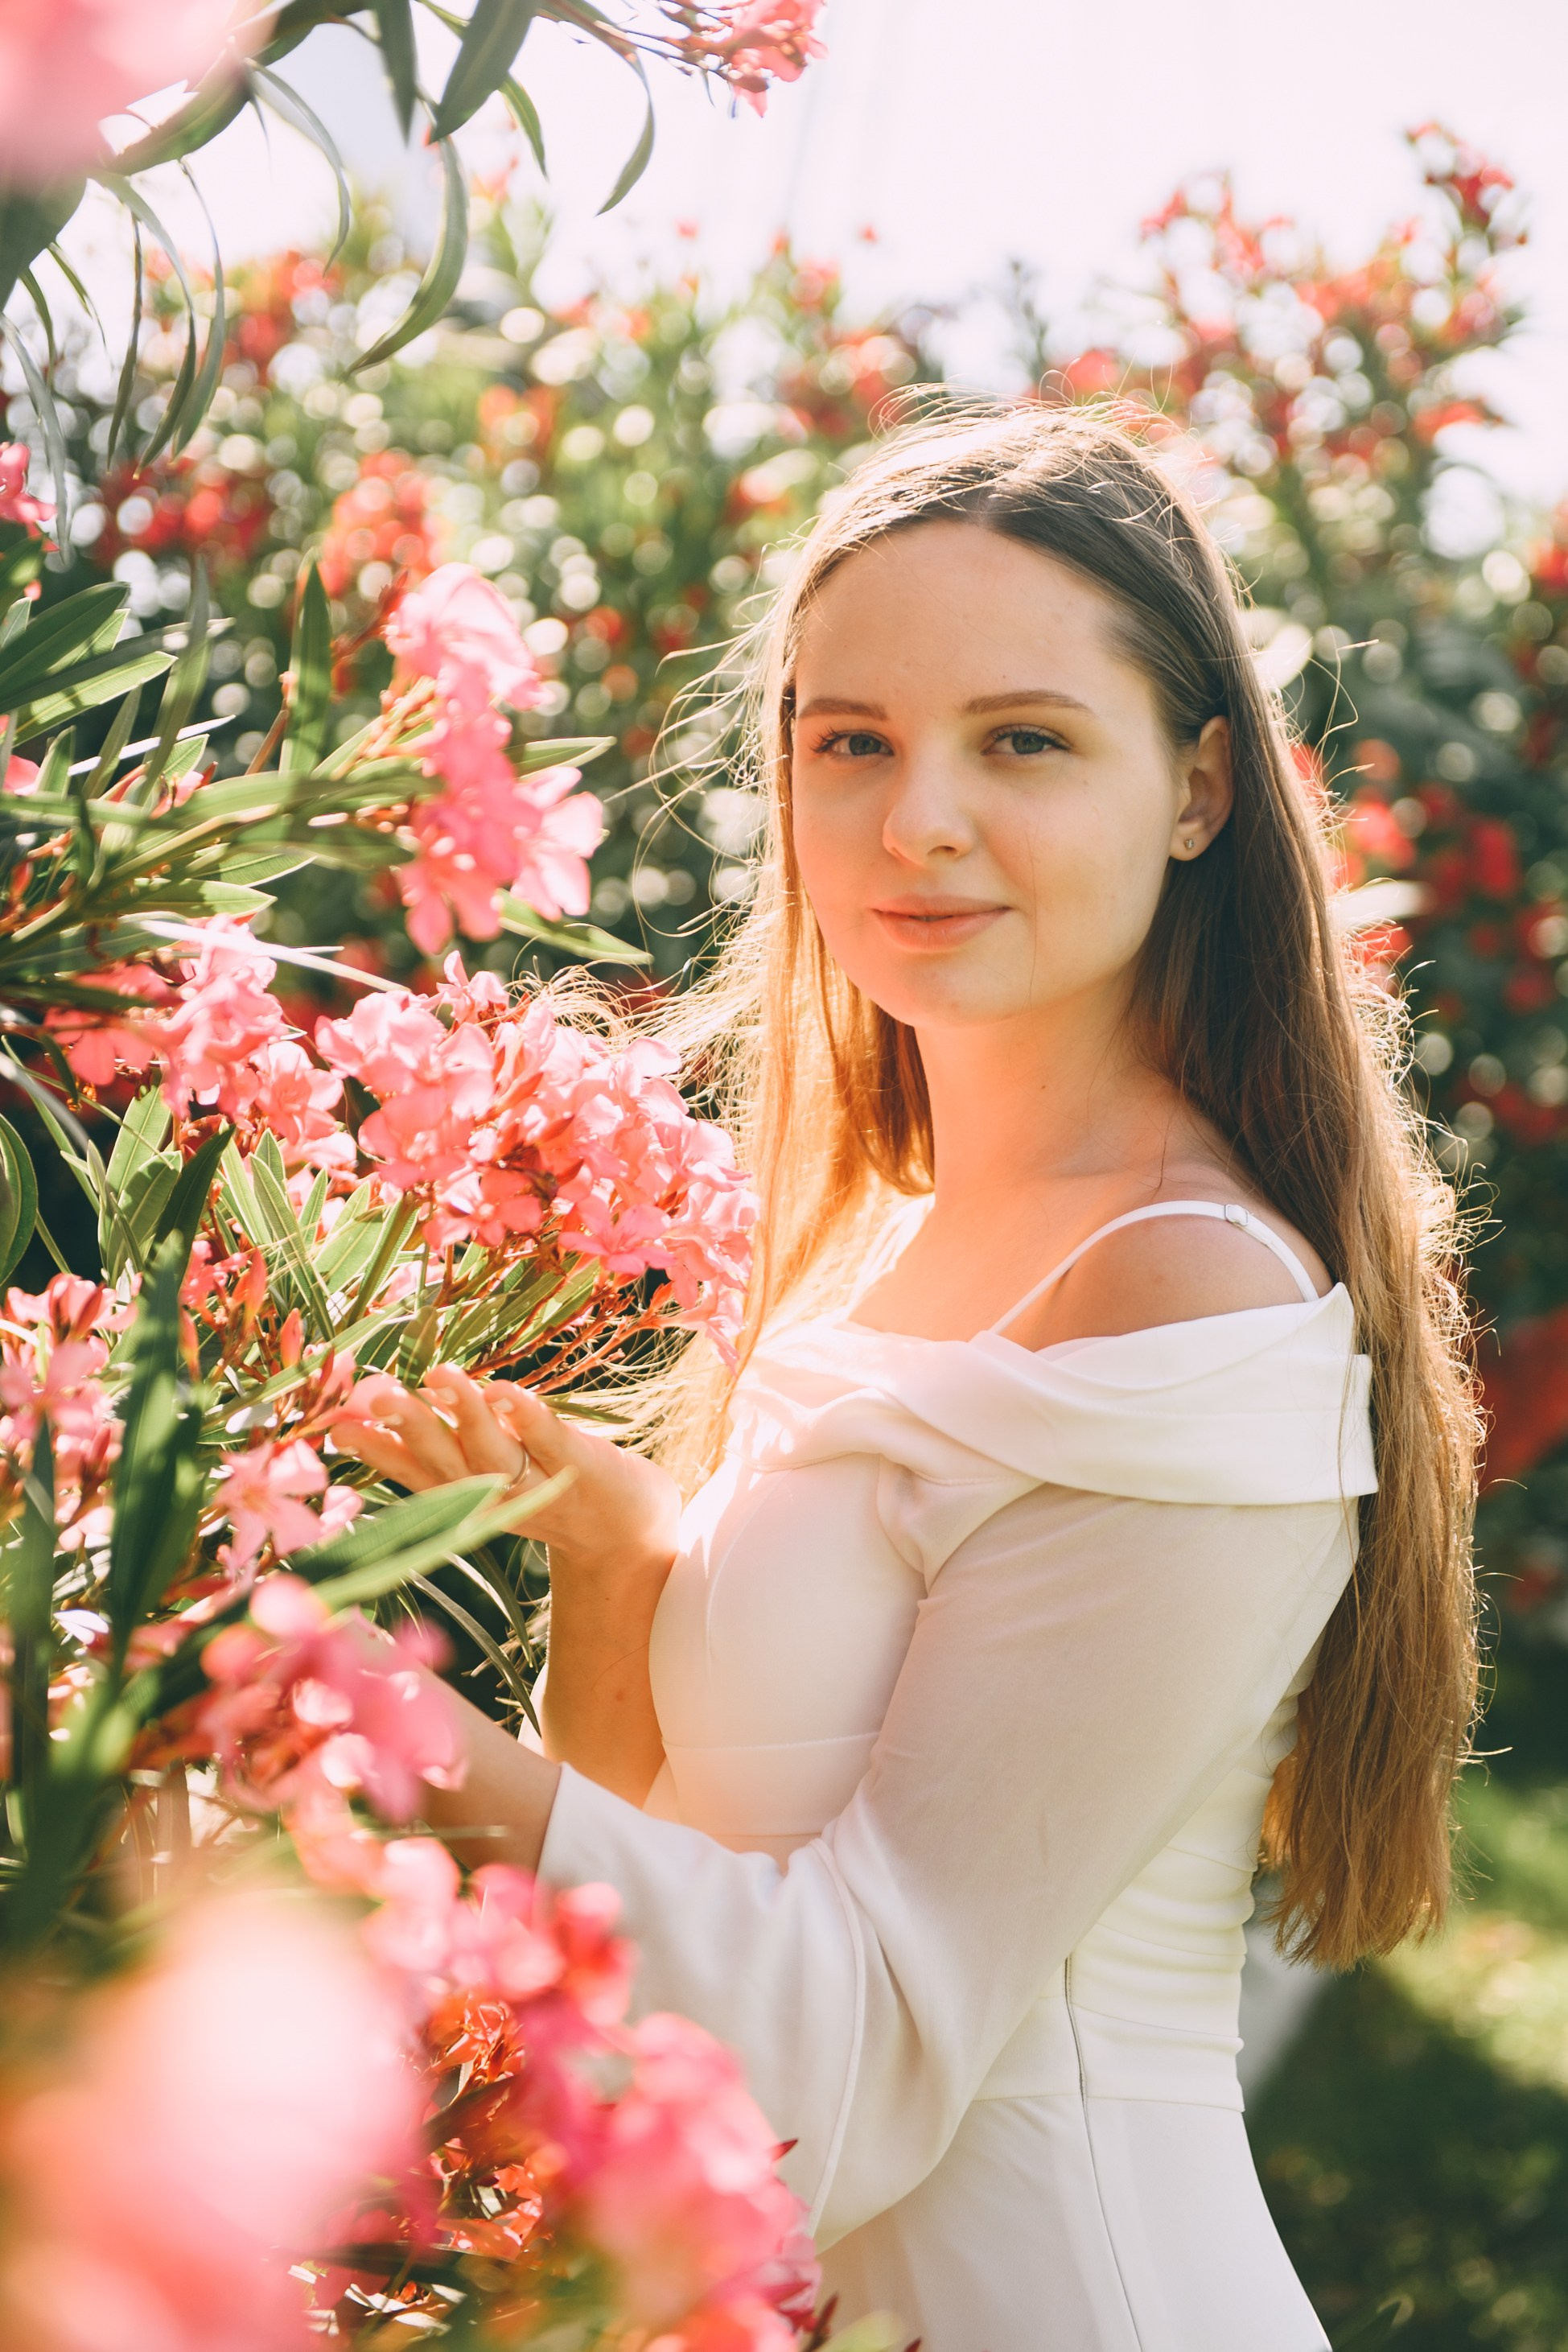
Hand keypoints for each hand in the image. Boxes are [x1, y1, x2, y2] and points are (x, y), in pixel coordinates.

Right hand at [334, 1365, 680, 1587]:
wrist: (629, 1532)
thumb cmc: (548, 1489)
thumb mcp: (486, 1473)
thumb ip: (439, 1443)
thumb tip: (376, 1403)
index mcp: (470, 1496)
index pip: (416, 1473)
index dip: (377, 1451)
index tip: (337, 1425)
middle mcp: (496, 1495)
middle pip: (447, 1461)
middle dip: (411, 1428)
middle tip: (375, 1396)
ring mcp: (539, 1482)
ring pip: (494, 1452)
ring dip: (465, 1414)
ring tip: (440, 1376)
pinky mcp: (581, 1466)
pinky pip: (551, 1440)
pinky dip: (527, 1418)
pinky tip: (505, 1391)